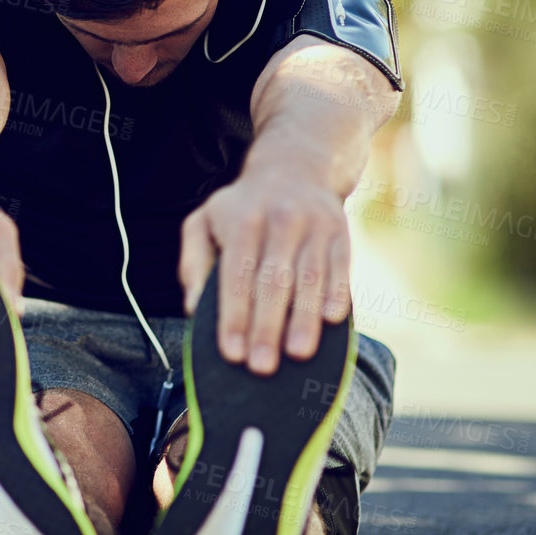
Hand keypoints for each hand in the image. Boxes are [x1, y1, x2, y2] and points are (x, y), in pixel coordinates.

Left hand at [178, 170, 350, 375]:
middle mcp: (280, 220)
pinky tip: (332, 322)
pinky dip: (338, 294)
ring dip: (304, 319)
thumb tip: (193, 307)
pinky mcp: (342, 233)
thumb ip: (193, 263)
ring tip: (298, 355)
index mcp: (241, 221)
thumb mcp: (203, 222)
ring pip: (310, 278)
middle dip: (267, 327)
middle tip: (262, 367)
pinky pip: (342, 268)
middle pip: (273, 281)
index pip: (236, 276)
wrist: (296, 167)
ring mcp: (315, 226)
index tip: (232, 353)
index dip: (234, 316)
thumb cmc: (241, 209)